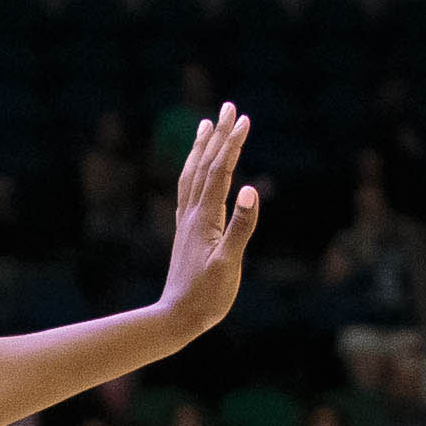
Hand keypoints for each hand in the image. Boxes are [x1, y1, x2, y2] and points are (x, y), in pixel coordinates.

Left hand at [156, 103, 262, 342]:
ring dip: (201, 148)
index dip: (233, 144)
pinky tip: (196, 168)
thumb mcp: (229, 263)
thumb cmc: (206, 296)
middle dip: (218, 135)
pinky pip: (188, 191)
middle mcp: (192, 214)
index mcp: (205, 218)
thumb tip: (249, 189)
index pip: (221, 171)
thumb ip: (241, 226)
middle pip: (205, 165)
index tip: (244, 118)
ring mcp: (187, 222)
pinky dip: (194, 171)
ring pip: (193, 175)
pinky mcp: (186, 233)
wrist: (176, 318)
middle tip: (229, 106)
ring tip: (206, 124)